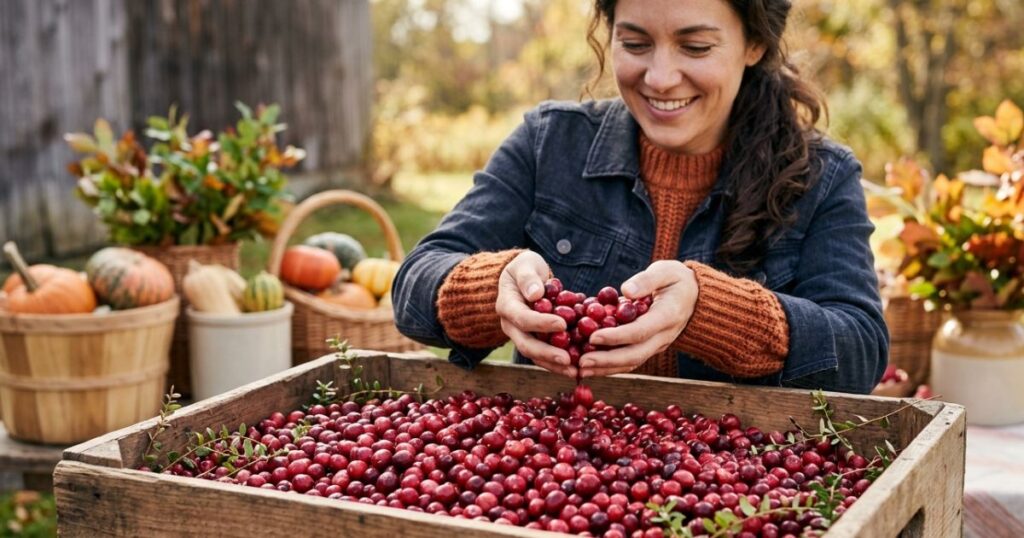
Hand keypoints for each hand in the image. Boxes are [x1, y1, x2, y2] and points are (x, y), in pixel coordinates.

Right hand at [495, 251, 575, 377]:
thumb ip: (528, 278)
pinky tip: (577, 369)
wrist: (523, 278)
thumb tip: (535, 294)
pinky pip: (545, 355)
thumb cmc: (525, 268)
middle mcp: (511, 325)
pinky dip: (560, 363)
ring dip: (554, 365)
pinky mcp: (534, 341)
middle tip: (567, 360)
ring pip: (535, 355)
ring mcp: (522, 336)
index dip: (541, 323)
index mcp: (507, 306)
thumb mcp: (525, 264)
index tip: (562, 324)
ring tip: (574, 372)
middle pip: (526, 344)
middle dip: (547, 354)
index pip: (522, 318)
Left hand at [578, 260, 697, 376]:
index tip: (593, 337)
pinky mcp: (649, 348)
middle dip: (607, 360)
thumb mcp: (665, 272)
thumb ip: (646, 280)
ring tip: (581, 369)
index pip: (640, 331)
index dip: (616, 337)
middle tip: (582, 362)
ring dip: (606, 368)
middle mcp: (663, 336)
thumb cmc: (676, 280)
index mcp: (668, 316)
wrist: (695, 297)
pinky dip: (610, 366)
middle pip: (635, 354)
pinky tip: (591, 367)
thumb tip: (625, 291)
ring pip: (632, 362)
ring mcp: (657, 345)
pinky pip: (630, 361)